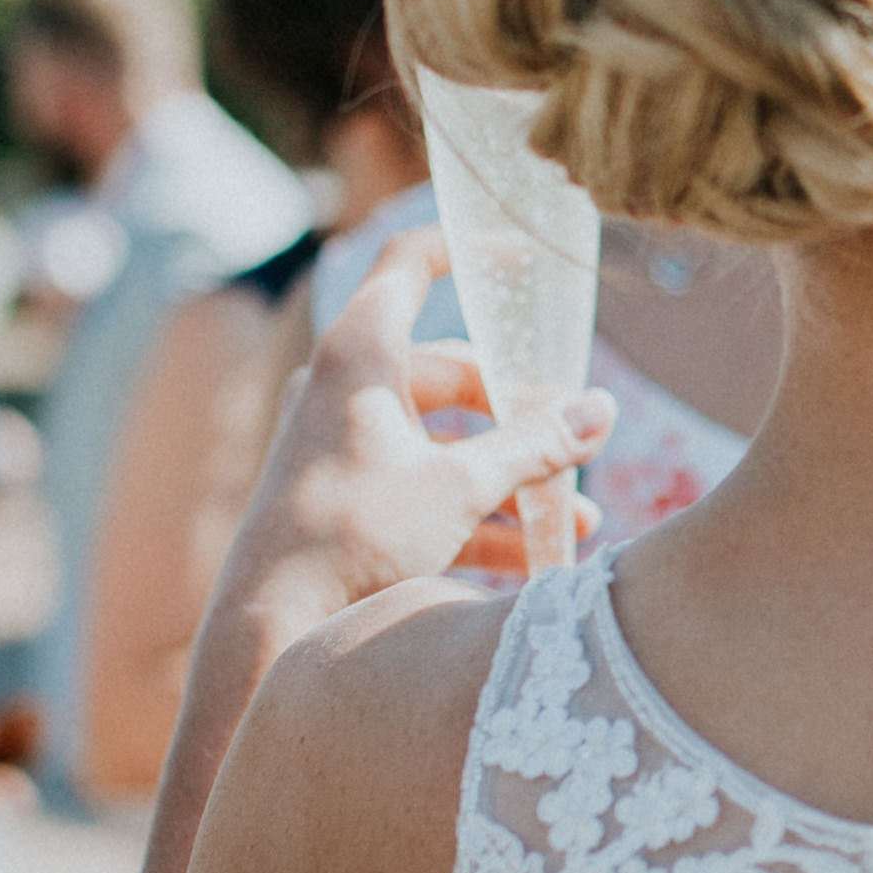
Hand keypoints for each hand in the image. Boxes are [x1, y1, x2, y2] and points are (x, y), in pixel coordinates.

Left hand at [220, 231, 610, 628]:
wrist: (271, 625)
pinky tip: (533, 559)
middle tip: (574, 442)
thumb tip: (601, 410)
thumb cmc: (353, 537)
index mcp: (361, 354)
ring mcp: (341, 441)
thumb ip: (537, 445)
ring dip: (510, 476)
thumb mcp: (461, 486)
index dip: (469, 247)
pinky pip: (422, 486)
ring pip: (444, 439)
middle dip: (520, 413)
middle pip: (452, 371)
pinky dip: (476, 513)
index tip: (523, 255)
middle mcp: (344, 387)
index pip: (411, 263)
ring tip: (573, 521)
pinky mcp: (344, 494)